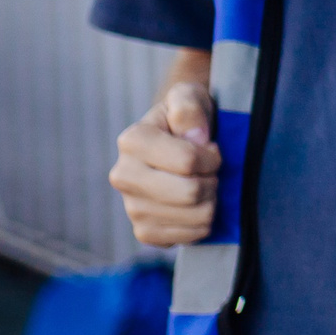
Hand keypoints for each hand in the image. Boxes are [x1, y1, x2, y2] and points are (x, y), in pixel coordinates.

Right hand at [109, 81, 219, 247]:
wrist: (177, 143)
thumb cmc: (186, 118)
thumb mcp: (189, 97)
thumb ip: (189, 107)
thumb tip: (195, 138)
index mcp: (131, 141)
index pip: (189, 161)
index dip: (212, 157)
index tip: (211, 148)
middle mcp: (123, 176)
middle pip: (191, 193)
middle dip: (212, 180)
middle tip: (209, 171)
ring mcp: (131, 207)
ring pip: (196, 217)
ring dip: (211, 201)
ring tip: (202, 185)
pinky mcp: (144, 232)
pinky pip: (188, 237)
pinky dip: (202, 223)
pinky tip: (195, 206)